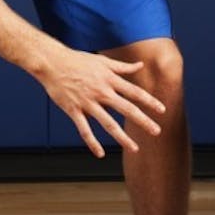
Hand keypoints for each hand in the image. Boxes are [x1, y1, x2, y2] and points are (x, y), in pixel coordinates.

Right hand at [35, 48, 165, 157]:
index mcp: (109, 79)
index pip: (134, 92)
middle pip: (126, 109)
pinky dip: (92, 142)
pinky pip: (84, 130)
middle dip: (143, 121)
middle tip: (157, 131)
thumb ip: (122, 67)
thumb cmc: (78, 60)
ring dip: (122, 137)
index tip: (162, 110)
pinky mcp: (74, 110)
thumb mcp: (103, 61)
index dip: (149, 101)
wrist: (52, 62)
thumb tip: (140, 65)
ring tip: (135, 148)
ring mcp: (87, 102)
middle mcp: (101, 92)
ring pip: (108, 123)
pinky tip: (100, 154)